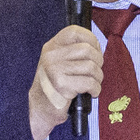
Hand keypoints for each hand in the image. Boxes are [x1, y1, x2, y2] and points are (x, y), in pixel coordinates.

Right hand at [29, 25, 102, 139]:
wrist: (40, 108)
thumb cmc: (55, 86)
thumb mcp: (59, 62)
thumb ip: (73, 51)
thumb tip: (97, 46)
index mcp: (52, 47)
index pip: (74, 31)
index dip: (91, 38)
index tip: (96, 49)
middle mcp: (51, 56)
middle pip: (87, 50)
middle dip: (98, 62)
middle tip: (96, 72)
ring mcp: (55, 70)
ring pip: (91, 66)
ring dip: (98, 77)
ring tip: (93, 83)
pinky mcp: (62, 85)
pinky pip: (89, 83)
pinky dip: (96, 89)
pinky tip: (91, 92)